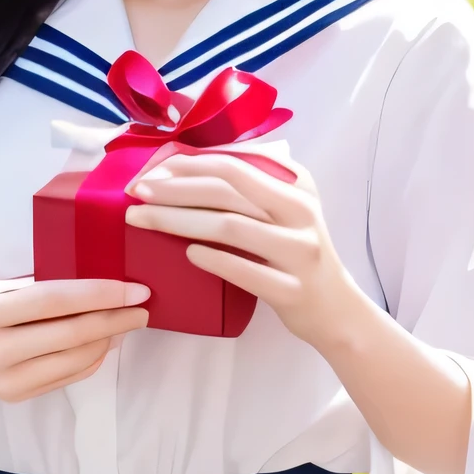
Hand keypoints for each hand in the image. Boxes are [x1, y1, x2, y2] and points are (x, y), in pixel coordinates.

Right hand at [0, 278, 148, 455]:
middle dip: (115, 319)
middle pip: (70, 335)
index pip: (53, 301)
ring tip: (129, 320)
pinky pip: (67, 376)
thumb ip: (27, 286)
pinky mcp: (16, 396)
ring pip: (74, 360)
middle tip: (144, 306)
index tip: (133, 288)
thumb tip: (88, 278)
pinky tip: (106, 340)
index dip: (98, 294)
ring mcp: (5, 379)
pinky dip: (93, 358)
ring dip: (109, 339)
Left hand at [125, 152, 473, 473]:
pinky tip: (186, 254)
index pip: (234, 164)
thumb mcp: (286, 209)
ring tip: (143, 220)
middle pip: (227, 190)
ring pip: (230, 227)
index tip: (151, 170)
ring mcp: (299, 252)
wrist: (335, 309)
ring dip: (179, 221)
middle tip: (137, 192)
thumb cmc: (296, 253)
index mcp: (297, 185)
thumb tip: (187, 164)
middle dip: (174, 188)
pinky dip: (213, 259)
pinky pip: (245, 270)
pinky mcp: (292, 289)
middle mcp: (301, 213)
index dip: (188, 164)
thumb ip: (252, 184)